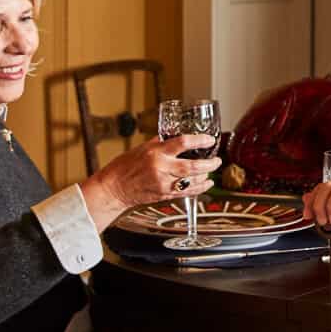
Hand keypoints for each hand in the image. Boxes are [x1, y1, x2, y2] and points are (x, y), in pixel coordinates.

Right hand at [80, 135, 220, 228]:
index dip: (200, 140)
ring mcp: (163, 183)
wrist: (113, 188)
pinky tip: (206, 183)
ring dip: (206, 176)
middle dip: (209, 163)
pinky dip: (199, 188)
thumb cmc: (124, 167)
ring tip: (211, 170)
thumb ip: (160, 143)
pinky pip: (187, 193)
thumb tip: (173, 136)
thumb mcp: (142, 148)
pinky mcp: (164, 195)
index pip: (183, 143)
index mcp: (156, 153)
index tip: (210, 140)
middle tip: (217, 160)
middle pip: (192, 166)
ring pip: (192, 181)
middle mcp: (161, 168)